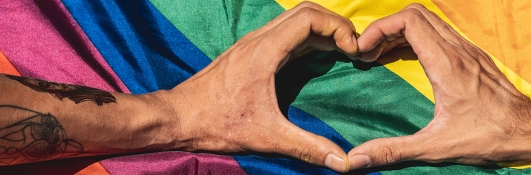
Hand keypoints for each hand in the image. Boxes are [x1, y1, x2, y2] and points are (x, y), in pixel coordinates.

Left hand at [153, 2, 357, 171]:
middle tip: (354, 47)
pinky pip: (284, 34)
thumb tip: (341, 161)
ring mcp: (252, 44)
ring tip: (342, 51)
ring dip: (321, 29)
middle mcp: (258, 40)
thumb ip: (306, 146)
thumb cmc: (215, 123)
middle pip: (305, 11)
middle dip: (334, 24)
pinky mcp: (248, 53)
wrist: (177, 118)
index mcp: (264, 51)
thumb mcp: (267, 137)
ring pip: (293, 20)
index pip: (309, 18)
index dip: (337, 27)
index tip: (353, 50)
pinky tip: (317, 58)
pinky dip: (306, 38)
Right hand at [348, 4, 530, 168]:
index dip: (379, 28)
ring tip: (380, 56)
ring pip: (428, 21)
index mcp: (446, 64)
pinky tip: (405, 60)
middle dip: (386, 28)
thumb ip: (393, 150)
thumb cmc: (490, 137)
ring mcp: (468, 51)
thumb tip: (355, 159)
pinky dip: (416, 39)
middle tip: (368, 53)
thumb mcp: (436, 147)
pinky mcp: (473, 57)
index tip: (363, 50)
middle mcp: (457, 50)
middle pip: (415, 13)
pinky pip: (440, 34)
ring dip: (400, 32)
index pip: (408, 21)